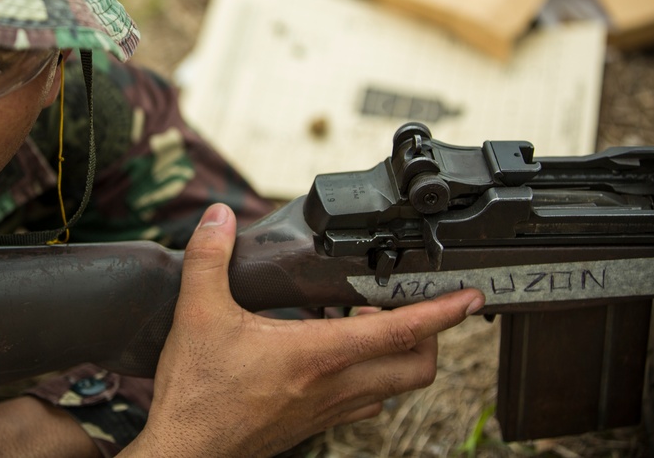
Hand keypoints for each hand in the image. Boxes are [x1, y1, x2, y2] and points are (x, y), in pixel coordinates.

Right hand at [125, 203, 484, 457]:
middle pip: (416, 367)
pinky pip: (365, 403)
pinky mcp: (314, 425)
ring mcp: (327, 411)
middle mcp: (333, 387)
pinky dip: (372, 378)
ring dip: (401, 356)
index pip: (399, 332)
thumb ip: (209, 259)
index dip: (441, 311)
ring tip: (372, 321)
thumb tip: (219, 218)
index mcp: (316, 355)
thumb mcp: (197, 314)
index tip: (469, 296)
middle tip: (411, 303)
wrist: (185, 451)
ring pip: (395, 389)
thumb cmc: (196, 393)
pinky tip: (340, 356)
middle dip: (431, 335)